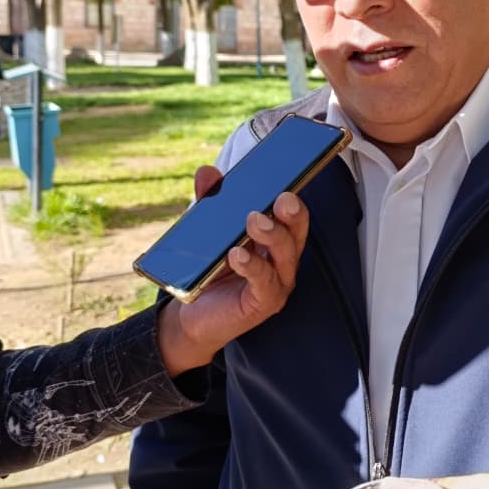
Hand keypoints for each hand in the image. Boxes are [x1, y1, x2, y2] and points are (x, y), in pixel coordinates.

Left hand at [156, 164, 308, 374]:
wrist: (192, 314)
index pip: (291, 214)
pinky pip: (265, 283)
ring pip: (286, 255)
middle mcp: (282, 259)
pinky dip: (253, 266)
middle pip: (296, 232)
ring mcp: (277, 282)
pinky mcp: (264, 302)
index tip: (288, 180)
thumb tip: (207, 173)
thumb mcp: (209, 233)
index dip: (293, 197)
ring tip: (255, 221)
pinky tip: (238, 255)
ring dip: (273, 235)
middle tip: (282, 199)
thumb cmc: (210, 271)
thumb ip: (210, 203)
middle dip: (292, 214)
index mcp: (275, 239)